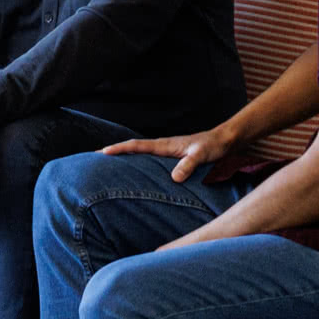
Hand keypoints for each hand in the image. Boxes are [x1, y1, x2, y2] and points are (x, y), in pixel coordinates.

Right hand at [102, 122, 244, 184]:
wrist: (224, 141)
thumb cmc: (212, 147)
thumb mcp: (201, 156)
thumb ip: (188, 165)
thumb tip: (173, 178)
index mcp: (165, 144)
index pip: (137, 146)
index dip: (119, 149)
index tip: (102, 152)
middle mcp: (163, 146)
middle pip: (133, 148)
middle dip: (114, 152)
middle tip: (94, 158)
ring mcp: (166, 151)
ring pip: (140, 153)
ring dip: (124, 158)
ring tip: (108, 167)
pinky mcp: (172, 157)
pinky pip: (149, 160)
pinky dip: (138, 163)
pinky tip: (136, 173)